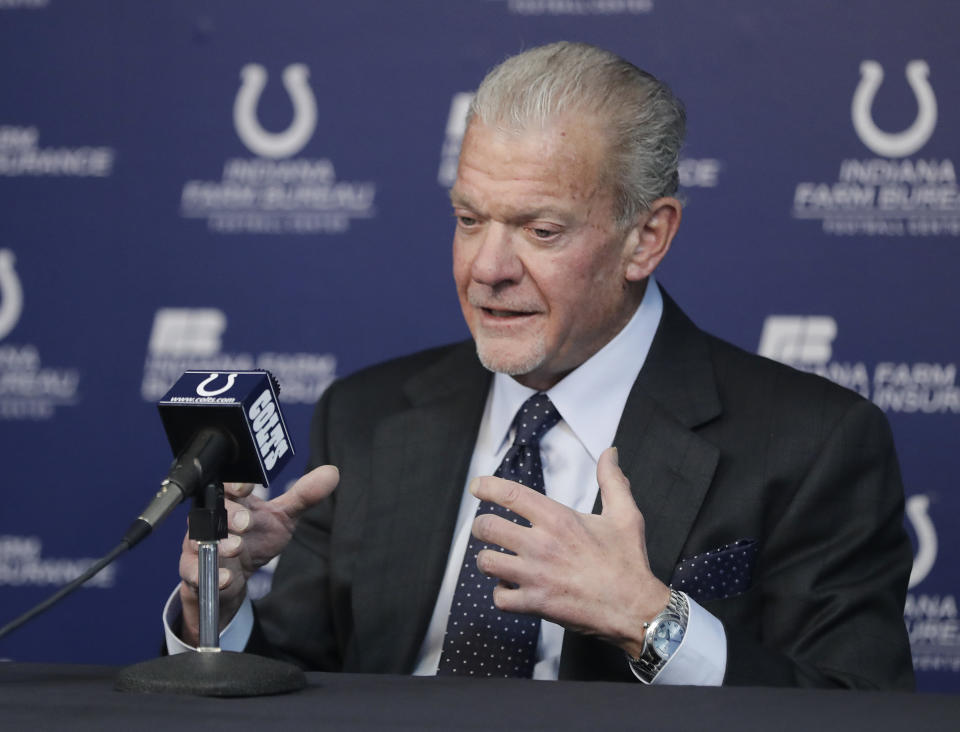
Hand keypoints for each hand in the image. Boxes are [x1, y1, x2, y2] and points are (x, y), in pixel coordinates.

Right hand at [178, 464, 338, 645]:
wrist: (232, 581)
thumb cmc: (255, 540)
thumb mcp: (281, 518)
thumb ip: (303, 496)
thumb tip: (331, 473)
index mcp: (232, 501)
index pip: (229, 485)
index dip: (236, 484)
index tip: (247, 486)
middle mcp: (212, 520)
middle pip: (213, 511)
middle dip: (230, 516)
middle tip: (246, 523)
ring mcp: (199, 547)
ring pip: (199, 541)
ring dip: (218, 545)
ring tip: (235, 548)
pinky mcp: (194, 573)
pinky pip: (195, 573)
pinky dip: (211, 577)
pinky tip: (226, 579)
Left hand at [470, 446, 668, 657]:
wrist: (636, 609)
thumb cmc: (628, 562)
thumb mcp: (625, 515)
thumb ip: (612, 480)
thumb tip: (611, 452)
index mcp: (558, 520)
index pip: (511, 494)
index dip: (487, 486)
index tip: (477, 486)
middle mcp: (541, 545)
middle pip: (487, 527)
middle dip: (481, 525)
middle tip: (486, 528)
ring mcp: (535, 576)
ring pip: (486, 562)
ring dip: (487, 559)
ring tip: (496, 558)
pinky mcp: (536, 604)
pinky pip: (499, 598)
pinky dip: (501, 593)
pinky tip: (510, 588)